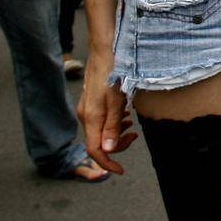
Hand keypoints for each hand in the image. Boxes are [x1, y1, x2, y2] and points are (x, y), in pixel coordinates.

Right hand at [79, 50, 135, 174]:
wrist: (104, 51)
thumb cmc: (112, 73)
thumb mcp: (116, 100)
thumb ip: (112, 126)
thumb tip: (107, 149)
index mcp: (91, 118)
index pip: (95, 150)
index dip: (107, 163)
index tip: (121, 170)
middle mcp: (86, 115)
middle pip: (99, 142)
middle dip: (117, 144)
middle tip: (134, 135)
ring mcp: (88, 108)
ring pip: (101, 131)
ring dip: (117, 132)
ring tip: (130, 123)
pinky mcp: (92, 102)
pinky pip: (101, 120)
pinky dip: (114, 122)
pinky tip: (124, 114)